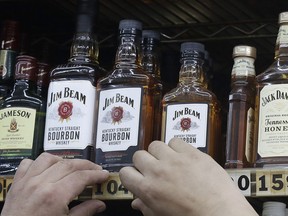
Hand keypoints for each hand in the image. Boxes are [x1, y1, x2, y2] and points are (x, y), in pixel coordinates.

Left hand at [1, 152, 108, 215]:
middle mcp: (41, 184)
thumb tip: (100, 204)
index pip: (82, 177)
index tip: (104, 174)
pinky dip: (38, 163)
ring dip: (63, 160)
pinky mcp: (16, 184)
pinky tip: (46, 170)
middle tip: (96, 170)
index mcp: (55, 196)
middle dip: (86, 165)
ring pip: (48, 158)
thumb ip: (84, 212)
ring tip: (72, 168)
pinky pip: (28, 164)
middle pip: (69, 164)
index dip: (96, 174)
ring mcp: (27, 182)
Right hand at [119, 138, 257, 215]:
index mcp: (148, 190)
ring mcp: (174, 159)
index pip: (125, 173)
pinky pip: (175, 141)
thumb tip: (137, 202)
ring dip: (160, 153)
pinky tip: (182, 156)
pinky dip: (176, 147)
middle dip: (144, 162)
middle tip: (154, 168)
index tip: (137, 175)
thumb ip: (146, 207)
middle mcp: (158, 171)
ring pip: (155, 145)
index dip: (130, 174)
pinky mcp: (190, 152)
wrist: (221, 213)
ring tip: (169, 161)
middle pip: (138, 155)